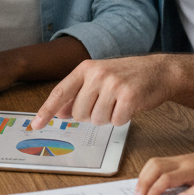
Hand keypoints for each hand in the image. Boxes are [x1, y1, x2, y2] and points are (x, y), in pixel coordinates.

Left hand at [31, 55, 178, 128]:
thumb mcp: (99, 79)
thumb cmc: (127, 76)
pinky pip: (116, 121)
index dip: (46, 111)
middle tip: (106, 104)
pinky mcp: (129, 96)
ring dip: (108, 117)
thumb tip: (61, 112)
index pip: (60, 92)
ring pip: (97, 119)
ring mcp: (113, 84)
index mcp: (85, 69)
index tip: (35, 125)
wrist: (159, 71)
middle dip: (91, 115)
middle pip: (79, 113)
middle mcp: (97, 74)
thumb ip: (78, 94)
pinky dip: (122, 118)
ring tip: (118, 103)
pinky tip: (129, 106)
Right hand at [134, 148, 193, 194]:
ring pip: (153, 162)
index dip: (155, 190)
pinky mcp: (173, 159)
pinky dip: (147, 173)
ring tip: (138, 192)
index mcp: (191, 169)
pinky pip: (155, 163)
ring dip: (143, 177)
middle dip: (144, 183)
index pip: (167, 178)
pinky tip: (144, 183)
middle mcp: (181, 161)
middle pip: (155, 166)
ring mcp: (176, 158)